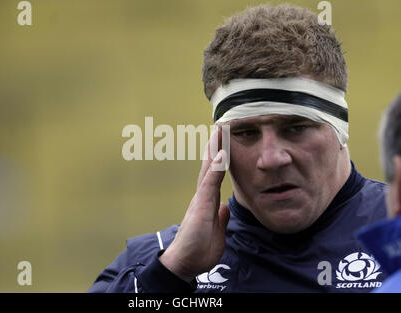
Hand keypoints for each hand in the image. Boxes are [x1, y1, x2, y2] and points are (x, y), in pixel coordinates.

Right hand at [159, 127, 229, 281]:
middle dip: (215, 146)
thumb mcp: (217, 232)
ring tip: (218, 131)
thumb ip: (220, 218)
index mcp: (208, 201)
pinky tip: (221, 154)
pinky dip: (216, 168)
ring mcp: (201, 199)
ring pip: (209, 169)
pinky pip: (210, 183)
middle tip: (220, 127)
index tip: (223, 142)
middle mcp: (203, 196)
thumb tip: (224, 207)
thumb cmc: (199, 249)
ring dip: (214, 150)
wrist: (185, 263)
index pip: (215, 175)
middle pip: (211, 166)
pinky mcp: (200, 206)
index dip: (220, 158)